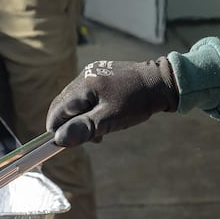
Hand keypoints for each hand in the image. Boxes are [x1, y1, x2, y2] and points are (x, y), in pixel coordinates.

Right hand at [46, 58, 177, 145]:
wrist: (163, 82)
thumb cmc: (138, 102)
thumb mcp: (111, 119)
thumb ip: (84, 128)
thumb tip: (58, 140)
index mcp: (84, 84)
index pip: (57, 110)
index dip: (56, 129)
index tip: (62, 145)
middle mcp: (85, 75)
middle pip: (63, 105)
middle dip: (70, 124)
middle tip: (87, 139)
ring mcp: (93, 73)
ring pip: (75, 101)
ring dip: (81, 118)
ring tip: (100, 132)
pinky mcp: (102, 74)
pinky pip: (87, 95)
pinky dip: (90, 109)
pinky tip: (103, 118)